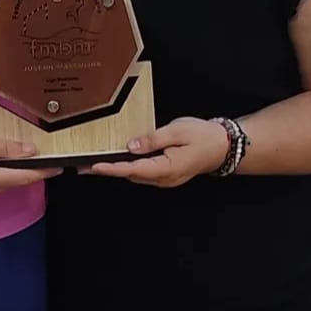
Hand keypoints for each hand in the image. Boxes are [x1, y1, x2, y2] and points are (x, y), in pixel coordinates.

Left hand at [87, 117, 228, 187]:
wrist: (224, 146)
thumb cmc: (203, 136)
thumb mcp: (176, 131)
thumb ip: (152, 139)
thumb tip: (131, 146)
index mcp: (168, 168)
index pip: (134, 169)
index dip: (112, 168)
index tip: (95, 166)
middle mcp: (165, 179)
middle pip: (132, 175)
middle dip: (110, 170)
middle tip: (87, 165)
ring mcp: (166, 179)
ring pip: (137, 176)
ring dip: (118, 170)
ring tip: (98, 163)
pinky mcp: (167, 175)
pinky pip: (145, 173)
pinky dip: (130, 168)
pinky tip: (121, 161)